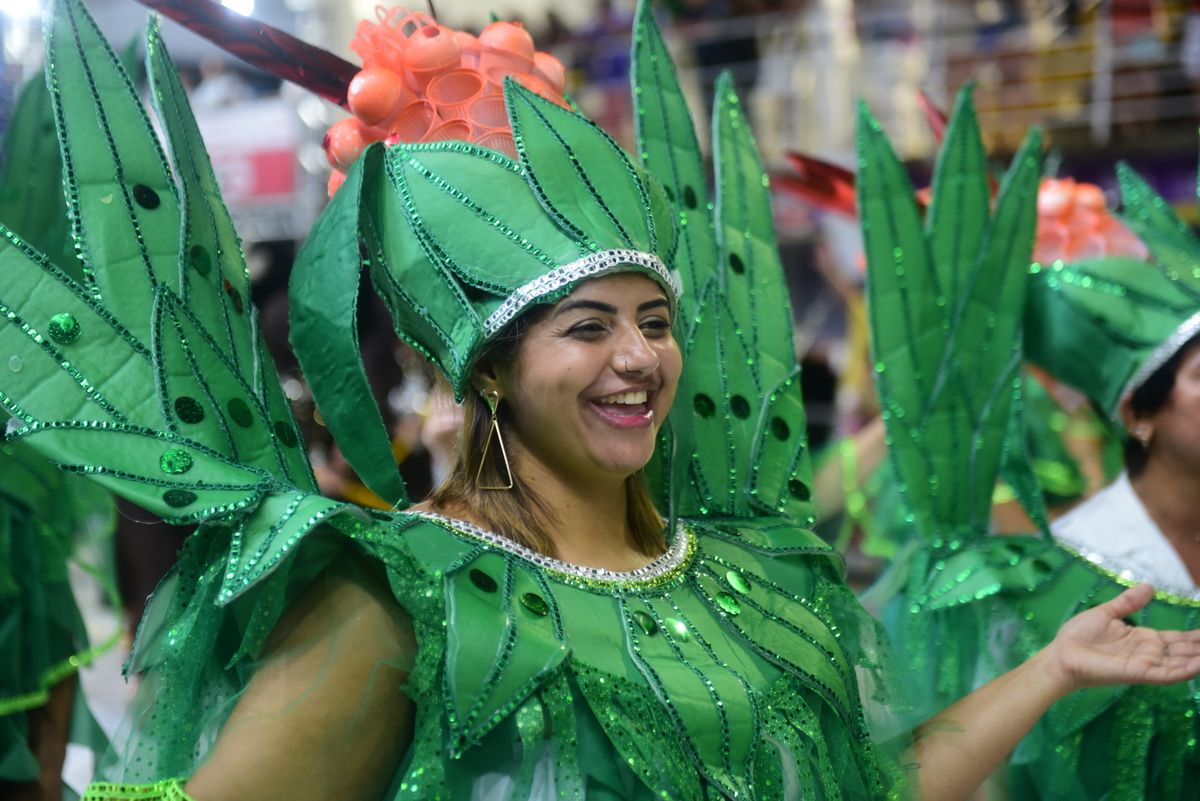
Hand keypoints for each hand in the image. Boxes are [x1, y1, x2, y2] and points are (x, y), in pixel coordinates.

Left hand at [1046, 583, 1199, 692]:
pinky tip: (1199, 664)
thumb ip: (1129, 602)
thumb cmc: (1079, 636)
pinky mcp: (1137, 673)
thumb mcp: (1107, 612)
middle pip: (1185, 651)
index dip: (1196, 637)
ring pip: (1182, 663)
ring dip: (1199, 659)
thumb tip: (1150, 586)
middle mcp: (1150, 653)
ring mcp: (1145, 664)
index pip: (1178, 639)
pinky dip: (1185, 670)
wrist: (1060, 654)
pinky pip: (1166, 674)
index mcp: (1144, 639)